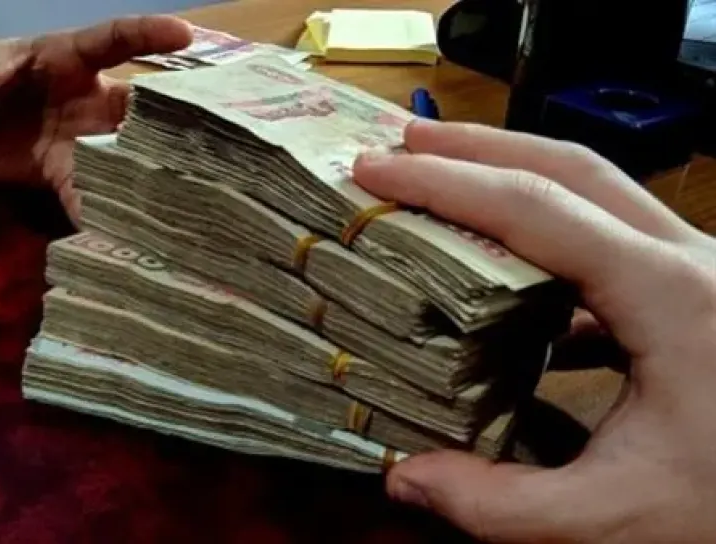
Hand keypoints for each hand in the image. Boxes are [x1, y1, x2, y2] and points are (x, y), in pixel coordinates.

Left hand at [0, 15, 192, 219]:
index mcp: (65, 57)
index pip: (114, 40)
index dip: (149, 35)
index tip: (185, 35)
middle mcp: (86, 98)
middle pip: (135, 109)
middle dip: (169, 124)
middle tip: (205, 144)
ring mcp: (79, 139)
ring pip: (123, 158)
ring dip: (145, 180)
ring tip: (176, 205)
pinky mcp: (62, 174)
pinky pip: (86, 196)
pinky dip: (101, 217)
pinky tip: (120, 240)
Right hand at [353, 119, 715, 542]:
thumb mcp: (620, 517)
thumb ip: (503, 504)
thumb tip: (405, 478)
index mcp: (672, 295)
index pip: (536, 209)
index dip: (446, 184)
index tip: (377, 172)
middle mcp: (690, 262)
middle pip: (573, 168)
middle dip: (481, 148)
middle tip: (405, 145)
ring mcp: (698, 272)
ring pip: (597, 195)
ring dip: (515, 179)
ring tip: (444, 180)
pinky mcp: (696, 296)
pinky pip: (611, 245)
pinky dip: (547, 241)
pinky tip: (505, 274)